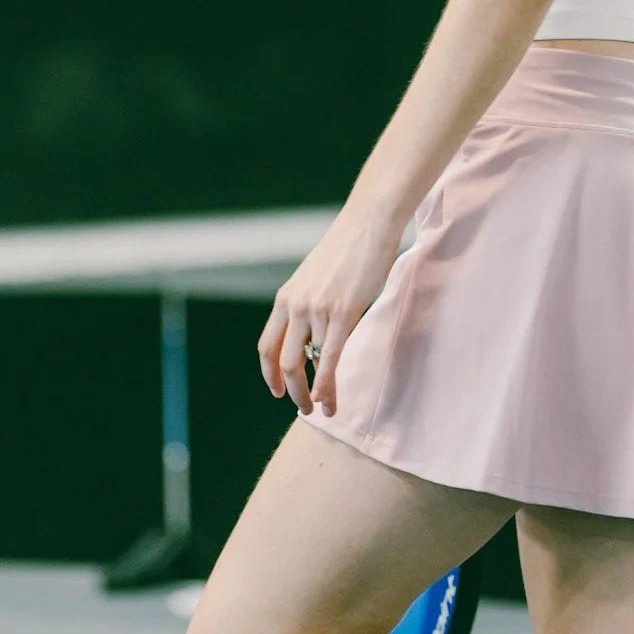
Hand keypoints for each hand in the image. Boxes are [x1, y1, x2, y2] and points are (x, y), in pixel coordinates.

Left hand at [258, 205, 402, 417]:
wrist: (367, 224)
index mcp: (286, 297)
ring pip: (309, 363)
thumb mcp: (314, 278)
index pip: (267, 346)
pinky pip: (329, 358)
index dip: (269, 374)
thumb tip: (311, 334)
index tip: (276, 391)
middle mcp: (296, 306)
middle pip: (284, 362)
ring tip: (325, 408)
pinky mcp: (343, 312)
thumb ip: (307, 304)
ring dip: (316, 392)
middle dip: (292, 391)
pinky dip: (327, 385)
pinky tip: (330, 401)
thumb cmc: (346, 249)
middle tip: (303, 407)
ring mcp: (318, 310)